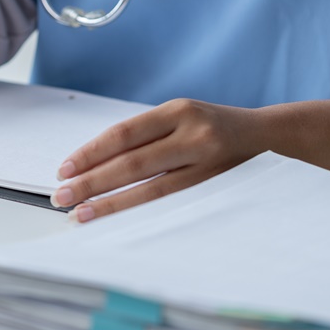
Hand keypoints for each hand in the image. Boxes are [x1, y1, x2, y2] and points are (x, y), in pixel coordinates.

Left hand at [51, 99, 267, 222]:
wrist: (269, 136)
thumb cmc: (211, 127)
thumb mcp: (181, 117)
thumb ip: (145, 136)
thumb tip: (92, 164)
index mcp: (178, 110)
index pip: (124, 134)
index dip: (91, 153)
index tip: (64, 169)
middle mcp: (193, 134)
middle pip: (132, 162)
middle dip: (92, 181)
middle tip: (61, 196)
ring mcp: (207, 163)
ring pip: (150, 188)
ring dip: (110, 203)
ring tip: (80, 213)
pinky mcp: (215, 187)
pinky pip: (170, 202)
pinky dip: (139, 210)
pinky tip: (117, 218)